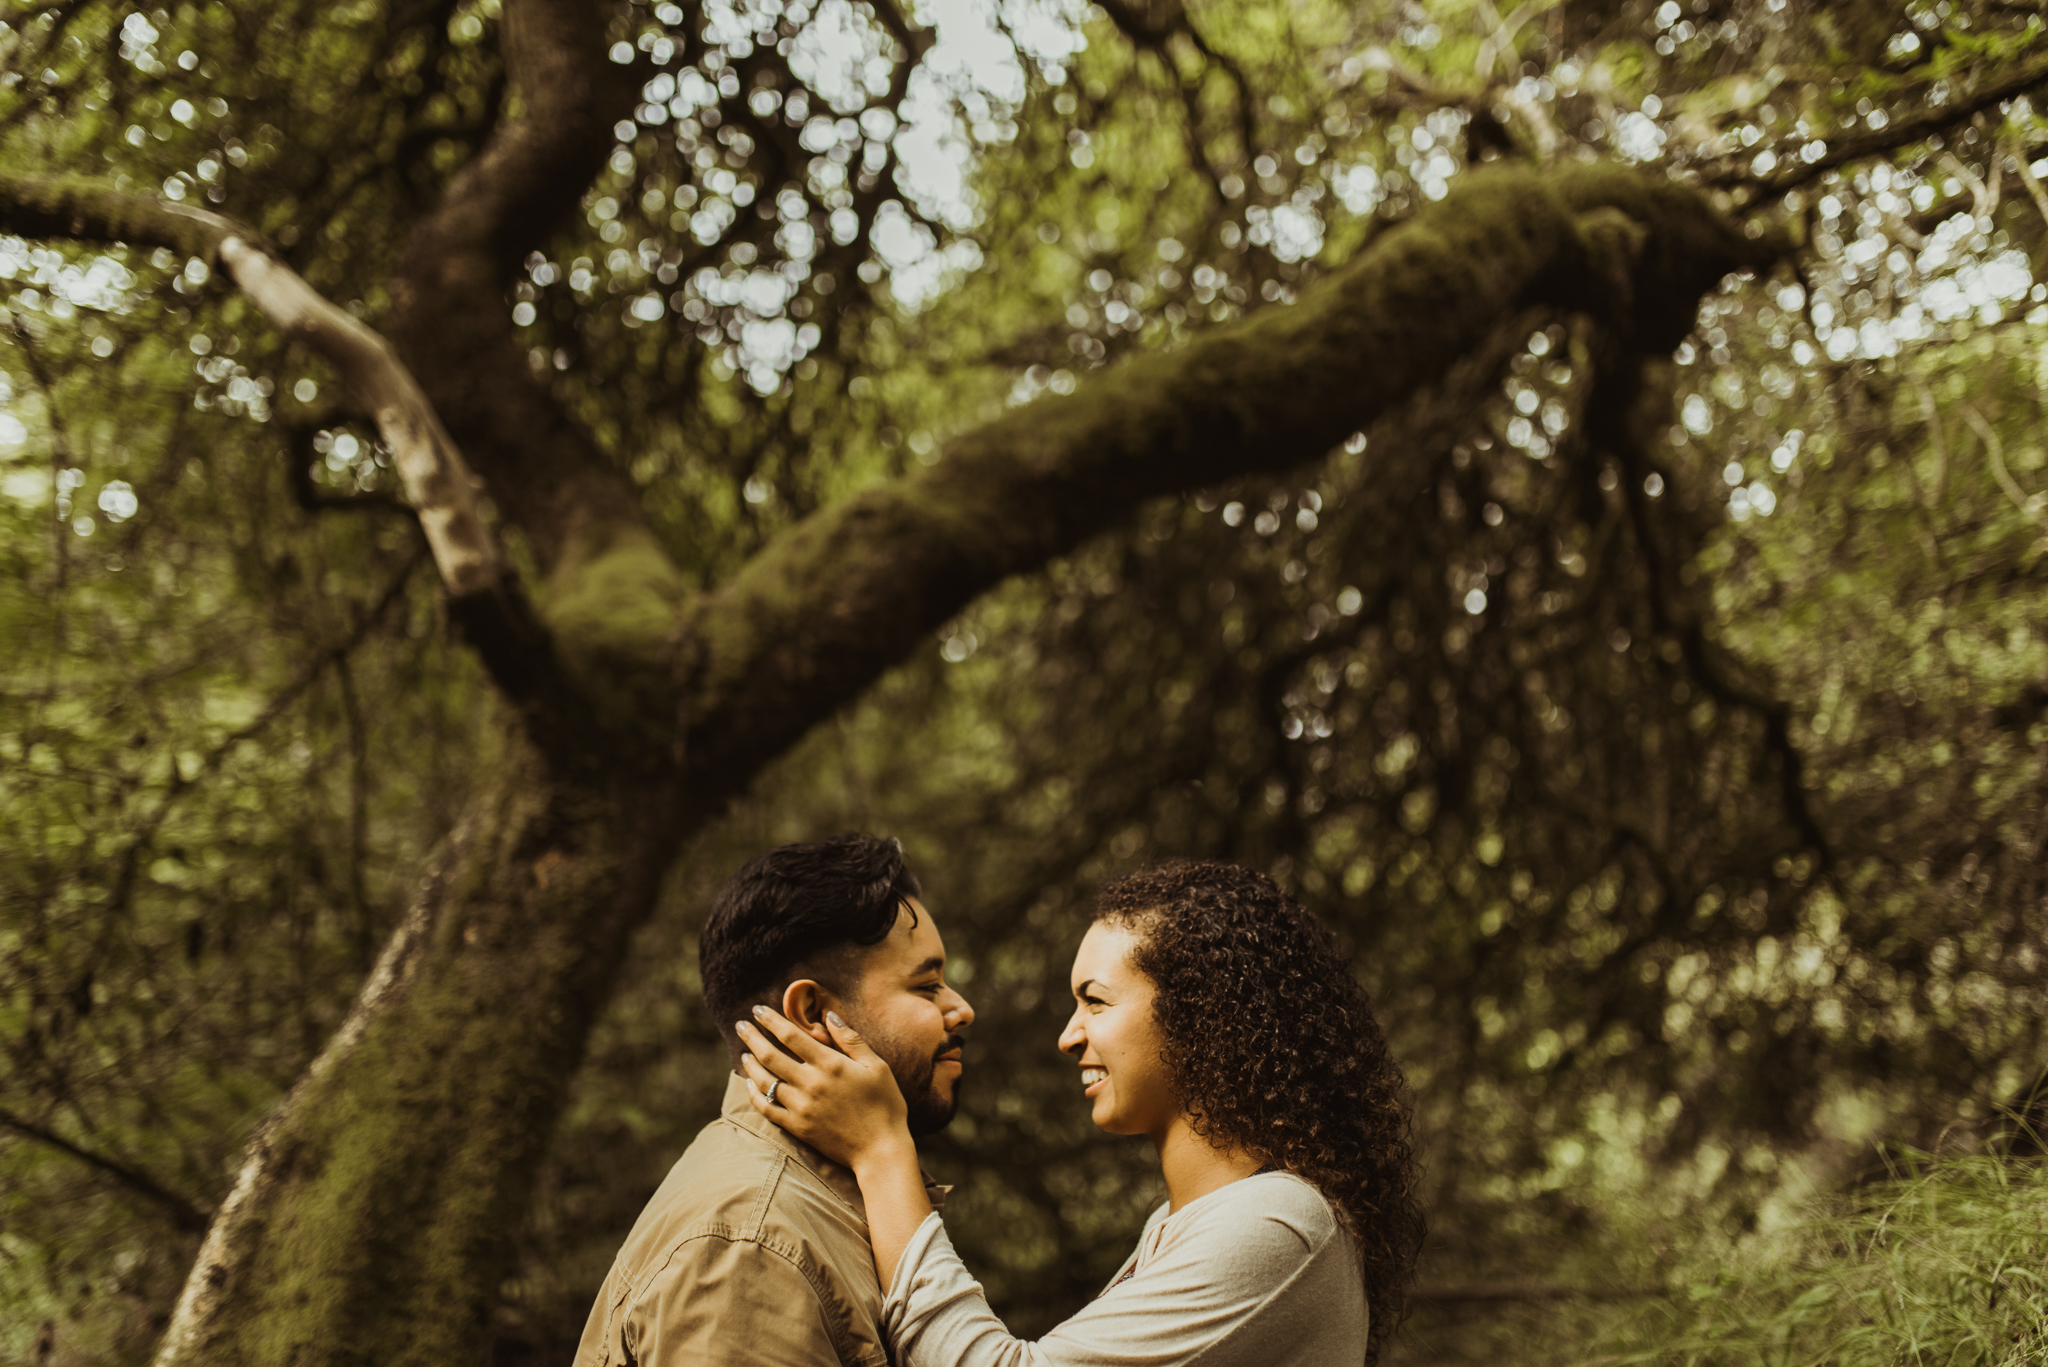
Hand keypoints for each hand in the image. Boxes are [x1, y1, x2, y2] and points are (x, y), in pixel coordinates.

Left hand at [737, 1007, 914, 1174]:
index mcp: (830, 1064)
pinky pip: (767, 1108)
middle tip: (740, 1025)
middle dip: (752, 1037)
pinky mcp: (797, 1127)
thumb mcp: (877, 1066)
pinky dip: (754, 1094)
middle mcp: (811, 1083)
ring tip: (743, 1052)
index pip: (791, 1036)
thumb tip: (829, 1016)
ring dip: (750, 1064)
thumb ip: (851, 1039)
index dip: (771, 1020)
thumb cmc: (885, 1105)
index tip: (758, 1009)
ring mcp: (801, 1107)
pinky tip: (749, 1084)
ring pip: (765, 1081)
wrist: (880, 1150)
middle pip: (770, 1055)